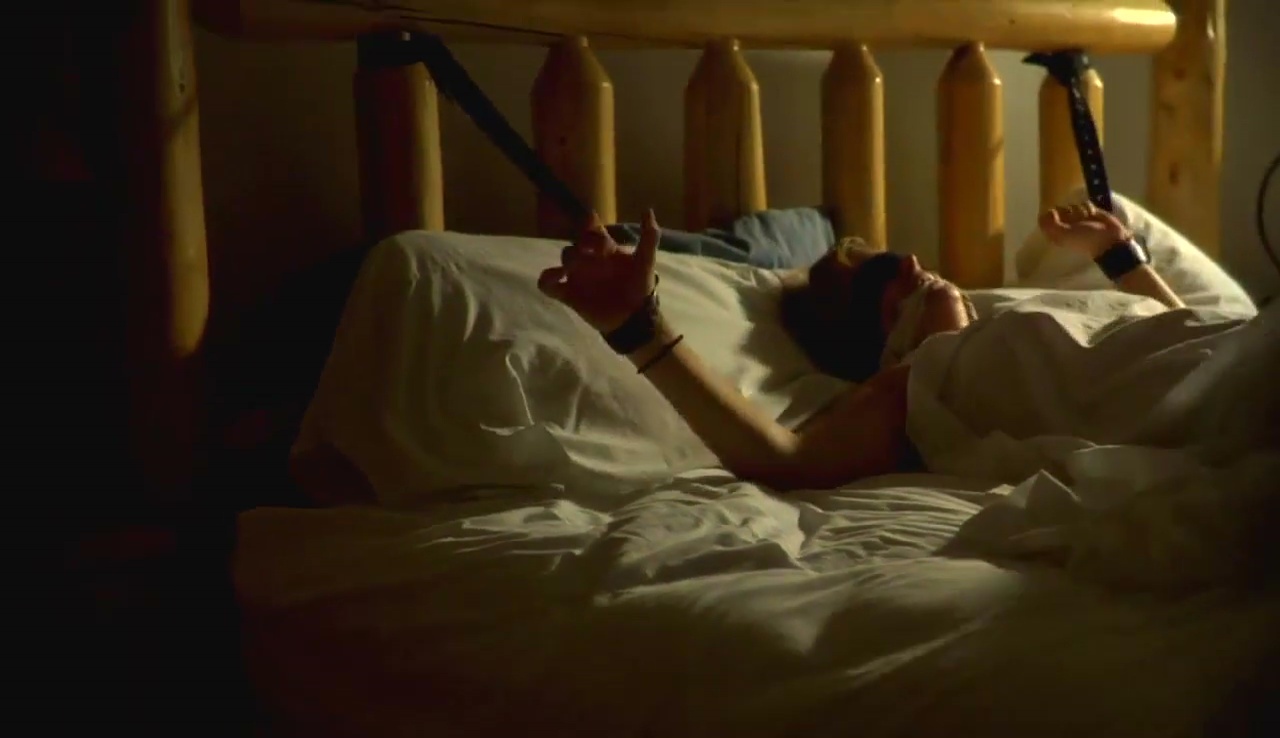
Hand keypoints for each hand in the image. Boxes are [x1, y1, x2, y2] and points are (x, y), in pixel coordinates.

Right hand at [538, 209, 660, 332]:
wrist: (633, 318)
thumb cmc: (638, 288)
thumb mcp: (645, 262)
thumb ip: (649, 237)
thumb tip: (648, 210)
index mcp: (605, 249)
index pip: (592, 229)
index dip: (590, 226)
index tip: (596, 230)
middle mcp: (590, 259)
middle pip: (577, 242)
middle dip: (582, 244)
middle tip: (592, 253)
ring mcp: (577, 276)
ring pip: (565, 258)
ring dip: (569, 260)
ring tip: (574, 268)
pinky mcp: (568, 294)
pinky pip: (548, 284)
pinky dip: (546, 280)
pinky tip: (557, 279)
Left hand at [1038, 202, 1132, 258]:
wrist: (1109, 238)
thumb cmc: (1085, 239)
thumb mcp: (1063, 235)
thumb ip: (1050, 225)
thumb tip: (1047, 212)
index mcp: (1056, 232)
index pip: (1046, 217)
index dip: (1052, 215)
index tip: (1057, 216)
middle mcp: (1064, 224)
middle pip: (1059, 208)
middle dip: (1068, 212)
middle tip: (1075, 221)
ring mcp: (1076, 218)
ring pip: (1072, 204)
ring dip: (1079, 210)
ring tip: (1086, 219)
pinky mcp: (1088, 211)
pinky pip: (1084, 203)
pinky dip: (1088, 208)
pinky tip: (1093, 215)